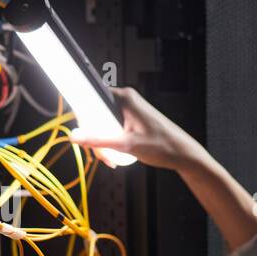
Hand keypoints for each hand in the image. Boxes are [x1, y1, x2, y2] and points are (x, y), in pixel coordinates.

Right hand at [69, 86, 203, 170]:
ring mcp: (128, 110)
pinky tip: (115, 157)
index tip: (82, 130)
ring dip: (103, 143)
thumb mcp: (126, 145)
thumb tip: (73, 137)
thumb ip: (99, 141)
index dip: (82, 113)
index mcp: (124, 97)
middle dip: (94, 136)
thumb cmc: (161, 146)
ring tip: (111, 160)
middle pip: (95, 113)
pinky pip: (112, 128)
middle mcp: (125, 99)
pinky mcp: (131, 120)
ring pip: (103, 123)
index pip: (90, 95)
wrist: (183, 154)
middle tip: (101, 155)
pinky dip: (111, 142)